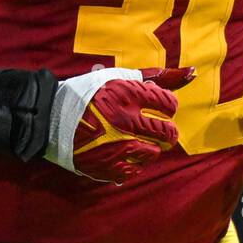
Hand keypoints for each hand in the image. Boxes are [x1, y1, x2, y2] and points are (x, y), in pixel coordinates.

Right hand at [45, 66, 194, 184]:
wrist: (50, 120)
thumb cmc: (85, 94)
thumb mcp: (116, 77)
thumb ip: (155, 76)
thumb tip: (192, 73)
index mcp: (129, 96)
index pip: (169, 104)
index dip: (166, 106)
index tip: (158, 107)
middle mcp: (127, 122)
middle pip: (168, 132)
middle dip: (165, 129)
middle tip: (156, 127)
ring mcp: (120, 147)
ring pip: (155, 152)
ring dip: (150, 145)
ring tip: (136, 138)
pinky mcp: (111, 167)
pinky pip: (136, 169)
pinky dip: (134, 161)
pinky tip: (122, 151)